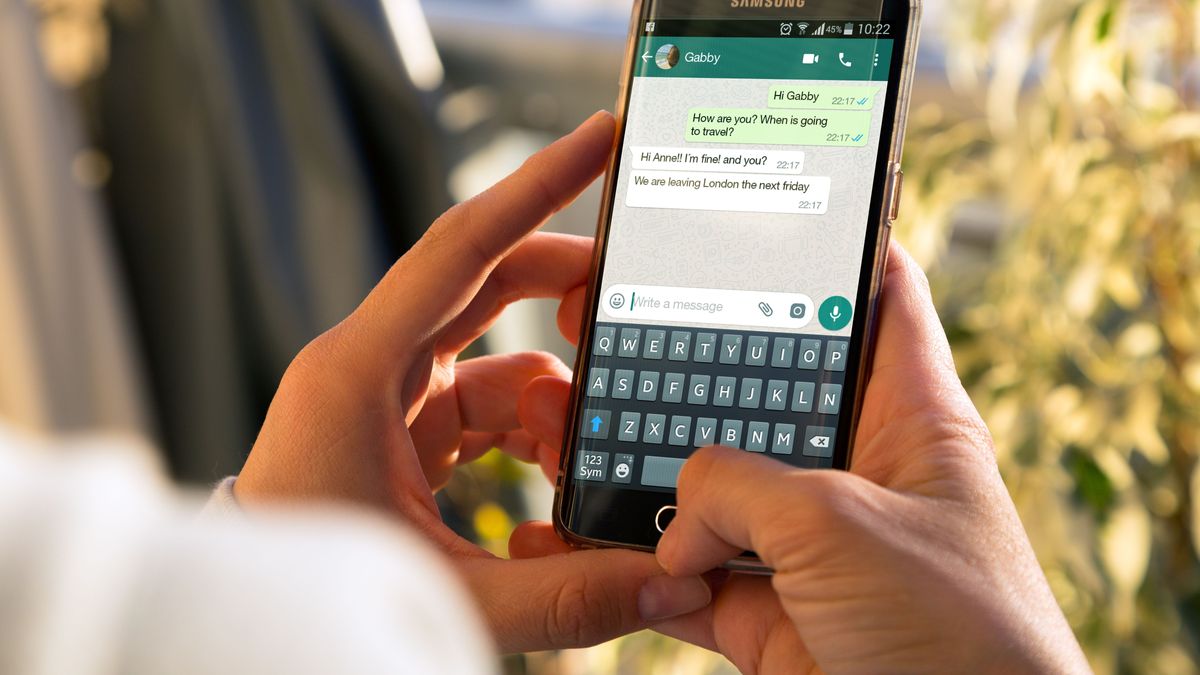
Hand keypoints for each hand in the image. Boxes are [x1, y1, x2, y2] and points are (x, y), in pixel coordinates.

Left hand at [234, 112, 711, 652]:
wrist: (253, 628)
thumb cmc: (318, 596)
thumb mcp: (449, 594)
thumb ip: (565, 594)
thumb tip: (670, 585)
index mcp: (360, 372)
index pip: (461, 249)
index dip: (535, 187)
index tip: (597, 139)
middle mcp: (372, 366)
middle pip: (487, 283)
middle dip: (564, 288)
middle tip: (631, 300)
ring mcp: (387, 396)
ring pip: (498, 359)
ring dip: (555, 400)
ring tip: (585, 459)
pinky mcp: (402, 430)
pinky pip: (486, 404)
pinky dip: (530, 433)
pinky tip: (555, 482)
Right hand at [516, 244, 1089, 673]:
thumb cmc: (958, 639)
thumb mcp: (840, 525)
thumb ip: (739, 487)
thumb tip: (674, 515)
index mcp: (907, 418)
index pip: (877, 296)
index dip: (827, 245)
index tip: (758, 208)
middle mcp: (852, 471)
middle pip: (760, 388)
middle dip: (689, 366)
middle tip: (612, 326)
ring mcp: (803, 543)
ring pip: (707, 484)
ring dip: (642, 469)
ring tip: (572, 429)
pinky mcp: (766, 610)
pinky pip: (684, 571)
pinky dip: (636, 565)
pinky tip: (587, 539)